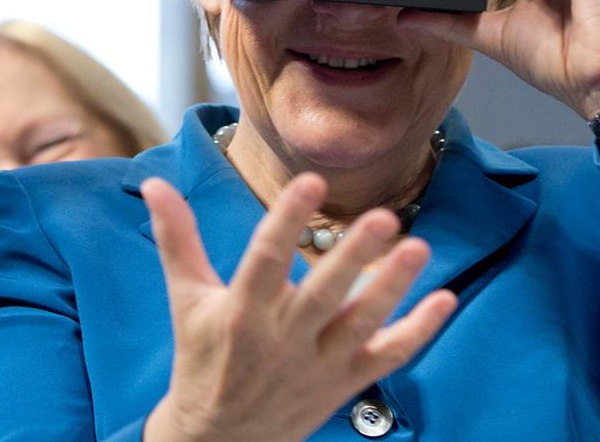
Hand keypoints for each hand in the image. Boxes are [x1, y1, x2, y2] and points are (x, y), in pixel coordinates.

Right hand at [140, 175, 456, 441]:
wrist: (219, 438)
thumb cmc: (202, 357)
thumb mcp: (186, 297)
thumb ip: (177, 238)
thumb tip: (154, 184)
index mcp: (240, 314)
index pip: (265, 261)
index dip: (287, 221)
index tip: (310, 183)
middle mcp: (281, 340)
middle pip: (322, 294)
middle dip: (352, 257)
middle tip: (383, 217)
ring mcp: (317, 365)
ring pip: (360, 323)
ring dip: (391, 287)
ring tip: (418, 246)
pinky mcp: (343, 383)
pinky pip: (386, 357)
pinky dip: (417, 331)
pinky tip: (444, 298)